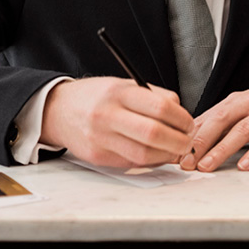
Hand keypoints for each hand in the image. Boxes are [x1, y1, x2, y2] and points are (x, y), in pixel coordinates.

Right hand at [42, 77, 194, 168]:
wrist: (59, 110)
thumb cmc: (97, 96)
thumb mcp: (123, 85)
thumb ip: (153, 96)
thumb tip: (181, 112)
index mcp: (119, 93)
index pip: (160, 108)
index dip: (181, 119)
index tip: (189, 123)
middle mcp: (108, 115)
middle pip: (154, 134)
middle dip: (178, 141)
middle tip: (187, 141)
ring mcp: (101, 138)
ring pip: (144, 154)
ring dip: (166, 156)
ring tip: (174, 150)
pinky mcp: (98, 157)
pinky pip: (131, 162)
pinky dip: (149, 161)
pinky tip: (156, 154)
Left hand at [179, 79, 248, 172]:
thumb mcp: (247, 108)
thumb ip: (225, 122)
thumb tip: (196, 140)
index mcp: (236, 101)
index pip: (207, 117)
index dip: (188, 135)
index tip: (173, 152)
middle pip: (219, 122)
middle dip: (199, 143)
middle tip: (185, 162)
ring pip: (240, 131)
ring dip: (221, 150)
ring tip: (207, 166)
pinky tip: (245, 165)